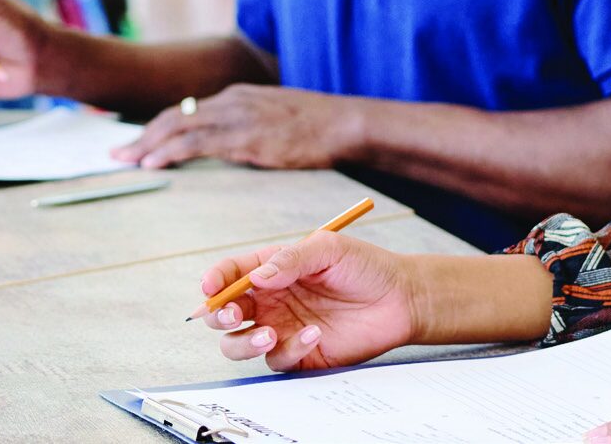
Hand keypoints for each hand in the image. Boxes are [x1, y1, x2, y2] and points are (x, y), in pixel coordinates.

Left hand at [113, 84, 367, 169]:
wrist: (344, 123)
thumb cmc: (318, 125)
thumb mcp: (278, 118)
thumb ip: (251, 125)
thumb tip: (233, 144)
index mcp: (239, 95)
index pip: (188, 109)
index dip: (158, 126)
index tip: (138, 141)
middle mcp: (232, 100)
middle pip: (175, 115)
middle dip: (142, 134)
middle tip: (117, 153)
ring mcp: (237, 115)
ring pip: (178, 126)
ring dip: (146, 144)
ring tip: (125, 160)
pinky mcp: (244, 136)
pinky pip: (197, 143)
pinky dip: (169, 151)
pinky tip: (153, 163)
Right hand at [199, 229, 416, 370]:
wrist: (399, 298)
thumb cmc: (365, 266)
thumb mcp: (329, 249)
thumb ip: (291, 261)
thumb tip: (256, 278)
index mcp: (272, 270)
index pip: (230, 275)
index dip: (215, 281)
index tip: (211, 288)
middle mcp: (270, 300)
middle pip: (222, 314)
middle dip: (217, 316)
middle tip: (233, 315)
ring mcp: (281, 328)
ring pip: (237, 345)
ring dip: (243, 343)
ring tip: (269, 334)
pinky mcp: (299, 354)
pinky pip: (277, 360)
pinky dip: (289, 350)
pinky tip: (314, 333)